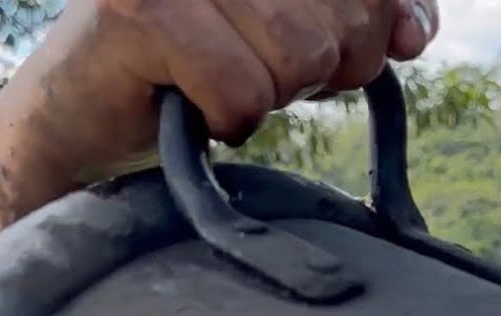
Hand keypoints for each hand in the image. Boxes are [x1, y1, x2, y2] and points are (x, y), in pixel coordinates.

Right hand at [0, 0, 439, 275]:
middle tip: (262, 69)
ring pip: (301, 56)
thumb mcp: (303, 34)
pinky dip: (228, 118)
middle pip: (349, 21)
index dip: (384, 22)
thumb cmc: (204, 63)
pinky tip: (191, 102)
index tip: (366, 47)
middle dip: (322, 69)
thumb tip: (413, 32)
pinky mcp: (138, 11)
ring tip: (223, 80)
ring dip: (269, 94)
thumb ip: (369, 20)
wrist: (87, 114)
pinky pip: (243, 91)